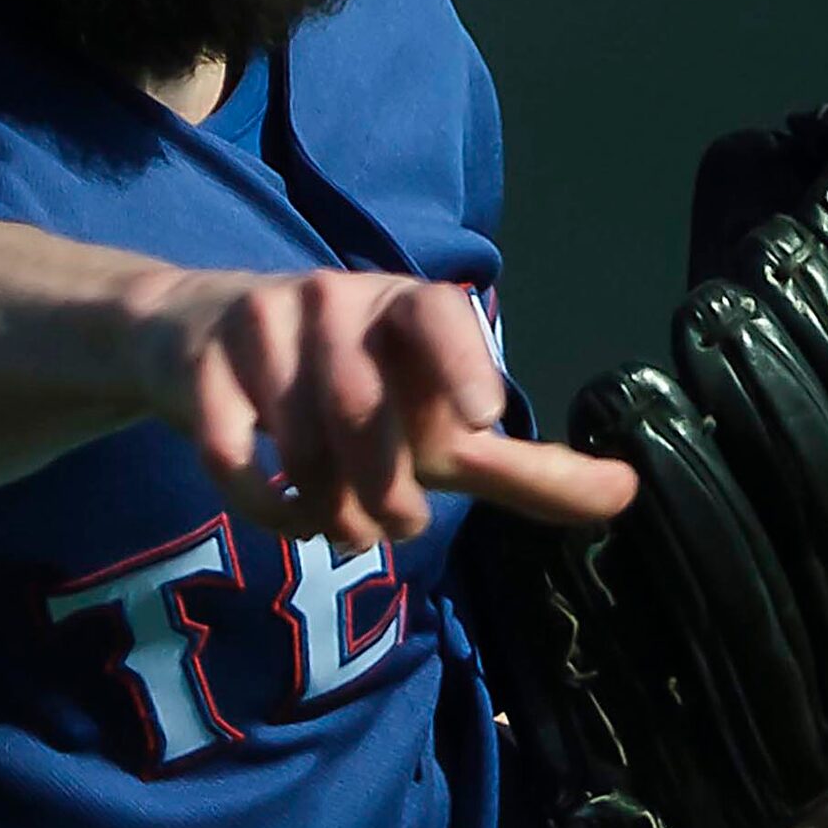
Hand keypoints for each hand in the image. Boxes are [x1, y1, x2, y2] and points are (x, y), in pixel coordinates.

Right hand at [123, 267, 638, 547]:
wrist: (198, 342)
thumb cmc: (348, 386)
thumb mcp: (434, 423)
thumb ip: (524, 467)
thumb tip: (629, 493)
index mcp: (403, 306)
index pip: (437, 315)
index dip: (461, 362)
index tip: (481, 420)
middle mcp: (332, 298)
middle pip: (362, 410)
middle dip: (382, 489)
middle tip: (391, 528)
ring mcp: (260, 325)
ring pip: (299, 438)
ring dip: (325, 505)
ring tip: (339, 522)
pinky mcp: (200, 369)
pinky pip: (234, 455)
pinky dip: (266, 505)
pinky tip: (284, 514)